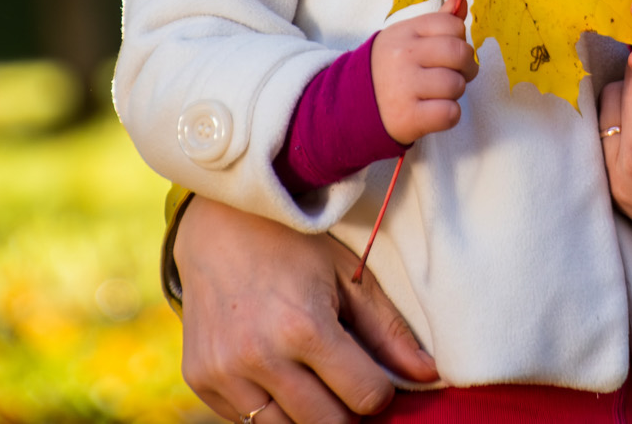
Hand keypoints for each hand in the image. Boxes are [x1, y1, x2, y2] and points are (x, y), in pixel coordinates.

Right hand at [174, 196, 437, 423]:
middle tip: (344, 378)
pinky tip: (274, 372)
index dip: (378, 390)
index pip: (365, 398)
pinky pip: (247, 422)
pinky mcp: (201, 381)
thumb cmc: (292, 246)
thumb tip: (430, 375)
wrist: (217, 226)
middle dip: (346, 408)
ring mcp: (225, 374)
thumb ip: (388, 330)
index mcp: (304, 328)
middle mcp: (260, 357)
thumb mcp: (347, 276)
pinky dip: (270, 408)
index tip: (373, 373)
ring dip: (308, 413)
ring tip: (310, 375)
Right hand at [372, 0, 477, 145]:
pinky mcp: (407, 117)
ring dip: (454, 94)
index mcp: (405, 32)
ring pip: (456, 84)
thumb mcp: (406, 37)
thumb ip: (437, 19)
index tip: (448, 53)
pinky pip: (449, 113)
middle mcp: (402, 56)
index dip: (459, 40)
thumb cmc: (388, 69)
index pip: (452, 25)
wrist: (351, 105)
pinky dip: (449, 115)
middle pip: (459, 53)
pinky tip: (434, 111)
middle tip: (456, 75)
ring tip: (437, 94)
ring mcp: (403, 87)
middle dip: (466, 67)